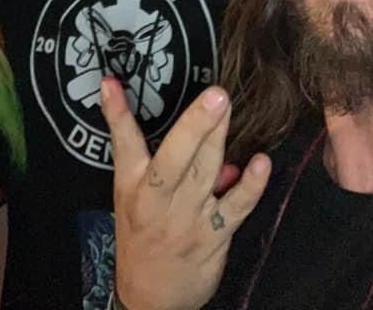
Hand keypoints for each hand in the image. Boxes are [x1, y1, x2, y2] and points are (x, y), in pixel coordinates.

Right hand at [101, 77, 270, 309]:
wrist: (150, 299)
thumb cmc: (143, 235)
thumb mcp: (136, 196)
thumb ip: (167, 162)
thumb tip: (207, 133)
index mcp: (133, 186)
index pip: (124, 144)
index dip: (117, 113)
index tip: (111, 83)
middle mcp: (158, 200)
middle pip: (175, 158)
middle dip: (194, 125)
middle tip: (214, 94)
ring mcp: (187, 219)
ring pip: (205, 173)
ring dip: (218, 138)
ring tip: (226, 106)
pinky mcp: (213, 236)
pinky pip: (236, 207)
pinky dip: (251, 186)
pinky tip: (261, 163)